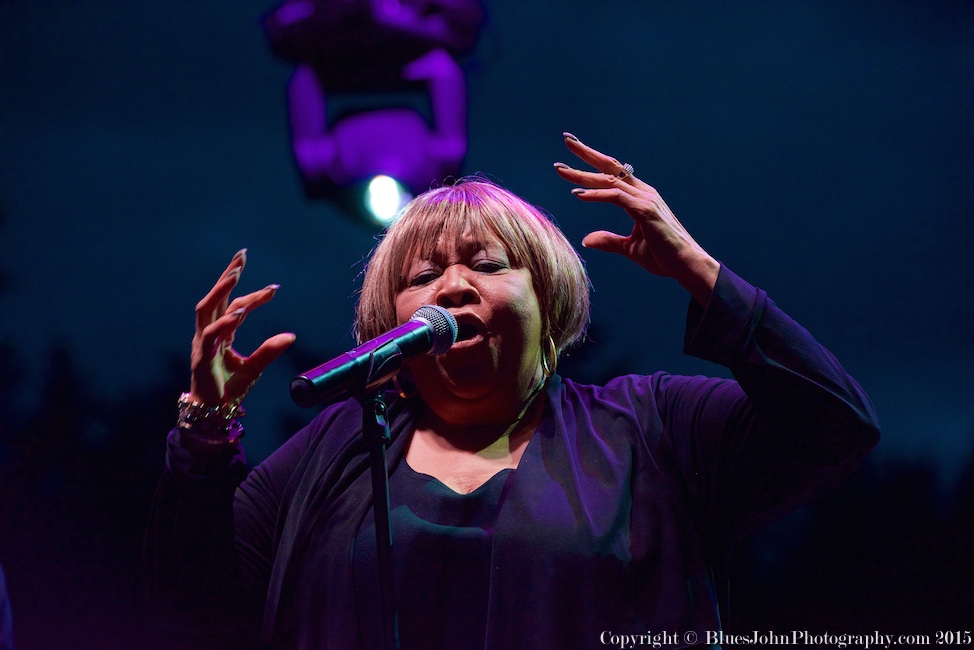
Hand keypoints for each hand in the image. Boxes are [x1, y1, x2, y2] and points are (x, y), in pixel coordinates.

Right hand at [190, 249, 295, 406]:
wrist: (215, 414)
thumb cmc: (230, 390)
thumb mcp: (255, 367)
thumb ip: (270, 350)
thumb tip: (291, 336)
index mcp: (221, 334)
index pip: (235, 306)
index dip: (253, 295)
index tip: (274, 288)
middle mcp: (209, 334)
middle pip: (216, 298)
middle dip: (228, 275)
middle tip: (242, 256)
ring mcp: (202, 343)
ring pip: (207, 308)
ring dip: (221, 289)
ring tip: (236, 274)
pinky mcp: (201, 356)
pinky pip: (211, 334)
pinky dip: (225, 322)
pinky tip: (240, 312)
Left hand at [554, 133, 718, 304]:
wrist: (687, 266)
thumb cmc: (664, 257)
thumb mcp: (629, 248)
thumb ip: (609, 241)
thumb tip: (586, 240)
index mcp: (640, 196)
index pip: (613, 173)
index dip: (593, 162)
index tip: (571, 154)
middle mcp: (643, 192)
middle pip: (610, 167)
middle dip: (587, 153)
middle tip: (567, 140)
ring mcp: (645, 199)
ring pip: (609, 180)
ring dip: (583, 174)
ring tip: (561, 169)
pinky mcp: (645, 211)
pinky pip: (616, 197)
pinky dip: (596, 195)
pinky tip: (578, 194)